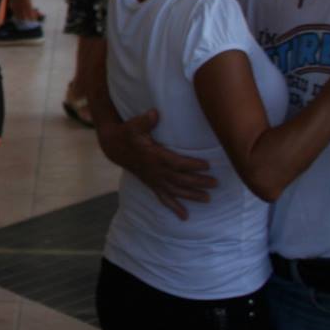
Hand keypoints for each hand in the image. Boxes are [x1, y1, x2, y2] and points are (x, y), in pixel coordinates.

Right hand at [97, 108, 215, 220]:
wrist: (114, 148)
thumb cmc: (127, 134)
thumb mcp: (134, 125)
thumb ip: (145, 120)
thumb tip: (155, 113)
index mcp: (154, 156)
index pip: (176, 163)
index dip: (192, 165)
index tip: (207, 165)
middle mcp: (155, 171)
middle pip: (180, 179)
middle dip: (198, 182)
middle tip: (215, 183)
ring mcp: (154, 180)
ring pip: (175, 191)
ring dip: (191, 195)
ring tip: (208, 199)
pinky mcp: (152, 184)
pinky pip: (164, 199)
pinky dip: (174, 208)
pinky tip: (185, 217)